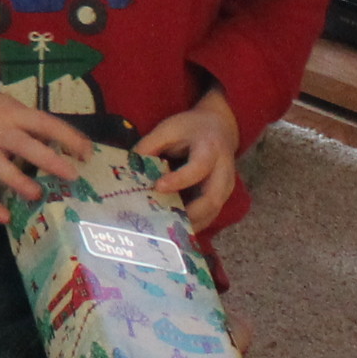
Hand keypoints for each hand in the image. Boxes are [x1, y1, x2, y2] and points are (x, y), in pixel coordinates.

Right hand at [0, 89, 92, 222]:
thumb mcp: (12, 109)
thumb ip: (36, 126)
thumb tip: (74, 148)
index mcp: (14, 116)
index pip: (44, 123)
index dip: (67, 137)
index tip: (87, 154)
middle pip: (23, 145)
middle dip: (47, 160)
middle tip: (71, 176)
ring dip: (17, 182)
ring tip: (36, 195)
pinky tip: (5, 217)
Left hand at [135, 86, 243, 227]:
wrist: (219, 127)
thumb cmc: (191, 128)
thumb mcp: (169, 128)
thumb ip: (150, 145)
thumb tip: (130, 168)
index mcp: (210, 148)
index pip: (198, 168)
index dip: (179, 180)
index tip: (157, 187)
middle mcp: (223, 171)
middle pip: (213, 198)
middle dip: (189, 214)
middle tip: (162, 221)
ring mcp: (226, 186)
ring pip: (212, 212)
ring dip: (190, 224)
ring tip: (165, 230)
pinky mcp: (222, 197)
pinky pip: (210, 215)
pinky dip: (193, 224)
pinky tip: (173, 228)